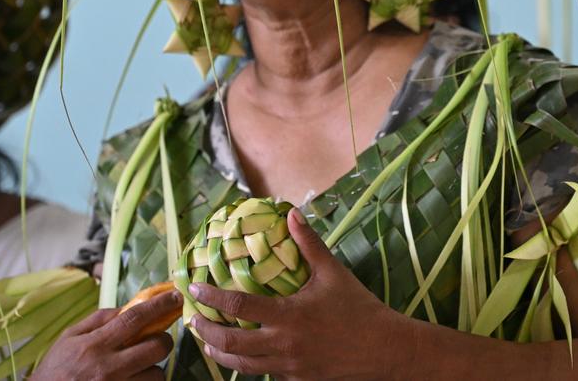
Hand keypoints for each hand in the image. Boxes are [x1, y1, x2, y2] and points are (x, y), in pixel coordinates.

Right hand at [29, 289, 180, 380]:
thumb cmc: (55, 368)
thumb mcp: (69, 337)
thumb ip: (98, 319)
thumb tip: (126, 307)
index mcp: (96, 344)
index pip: (134, 319)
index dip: (159, 305)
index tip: (175, 297)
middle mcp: (109, 367)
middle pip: (156, 348)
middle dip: (163, 341)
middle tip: (155, 341)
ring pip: (156, 374)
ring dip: (152, 368)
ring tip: (138, 367)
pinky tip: (133, 379)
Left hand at [189, 208, 413, 379]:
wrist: (383, 350)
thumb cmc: (358, 309)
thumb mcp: (333, 273)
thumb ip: (309, 244)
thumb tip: (292, 213)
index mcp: (289, 316)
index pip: (238, 307)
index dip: (211, 297)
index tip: (193, 287)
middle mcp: (283, 345)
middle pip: (230, 345)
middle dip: (205, 332)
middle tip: (193, 319)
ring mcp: (288, 367)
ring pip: (242, 366)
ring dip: (219, 352)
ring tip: (208, 340)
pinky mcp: (296, 379)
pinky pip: (264, 373)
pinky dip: (248, 363)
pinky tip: (244, 353)